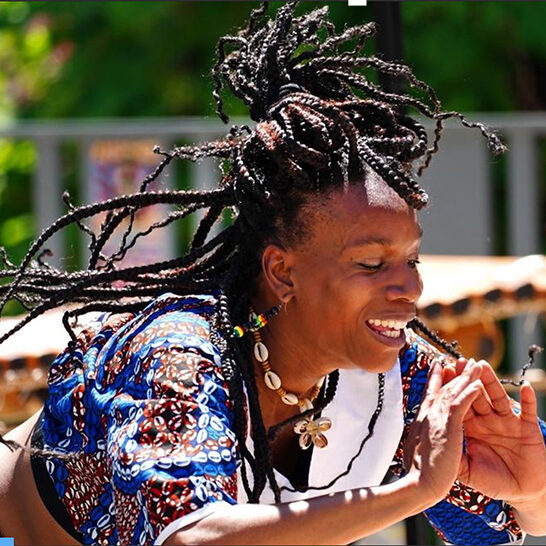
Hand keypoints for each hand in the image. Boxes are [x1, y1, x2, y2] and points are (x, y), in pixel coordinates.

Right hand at [404, 359, 482, 503]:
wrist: (417, 483)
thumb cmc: (416, 473)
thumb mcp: (415, 449)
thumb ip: (418, 438)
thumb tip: (414, 438)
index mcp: (421, 420)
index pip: (429, 394)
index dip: (435, 378)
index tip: (438, 365)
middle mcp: (427, 414)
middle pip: (442, 388)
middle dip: (453, 373)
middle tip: (459, 359)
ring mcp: (436, 417)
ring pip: (453, 391)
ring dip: (465, 377)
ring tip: (476, 365)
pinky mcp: (448, 425)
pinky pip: (461, 403)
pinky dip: (469, 392)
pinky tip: (478, 384)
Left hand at [452, 359, 545, 504]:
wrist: (521, 492)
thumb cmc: (492, 480)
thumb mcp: (467, 470)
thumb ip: (451, 457)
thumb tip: (431, 449)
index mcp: (472, 427)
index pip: (459, 403)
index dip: (451, 388)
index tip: (442, 370)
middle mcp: (488, 420)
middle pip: (476, 395)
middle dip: (467, 378)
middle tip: (459, 361)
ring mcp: (508, 422)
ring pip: (498, 398)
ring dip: (491, 381)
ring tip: (483, 365)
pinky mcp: (528, 429)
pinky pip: (528, 412)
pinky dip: (528, 399)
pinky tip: (525, 387)